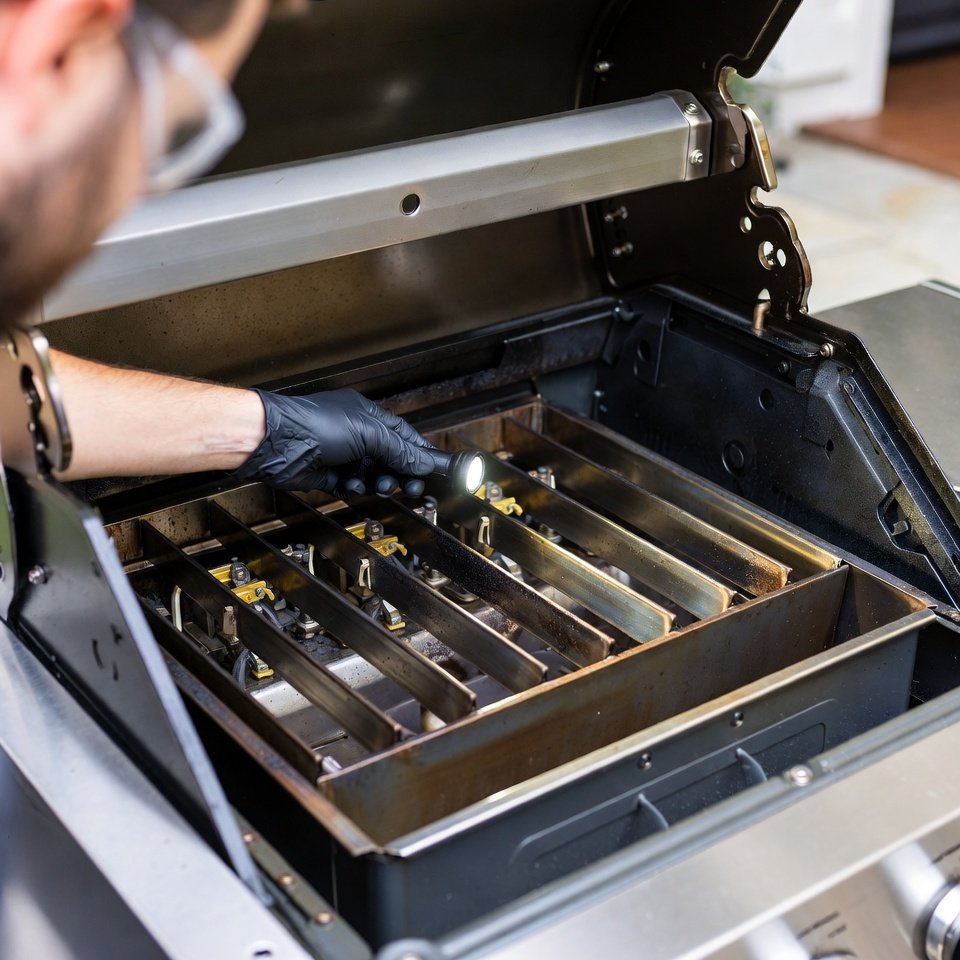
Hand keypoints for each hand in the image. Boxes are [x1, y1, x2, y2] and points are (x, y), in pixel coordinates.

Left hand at [234, 388, 436, 496]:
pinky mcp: (327, 474)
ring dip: (378, 482)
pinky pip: (350, 486)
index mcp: (367, 416)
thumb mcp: (367, 433)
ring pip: (371, 475)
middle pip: (389, 458)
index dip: (418, 453)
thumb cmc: (313, 424)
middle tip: (410, 487)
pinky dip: (354, 488)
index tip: (432, 470)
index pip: (402, 436)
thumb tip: (422, 461)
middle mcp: (354, 433)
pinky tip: (351, 485)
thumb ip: (398, 449)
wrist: (277, 443)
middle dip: (401, 473)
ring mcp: (340, 454)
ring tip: (379, 485)